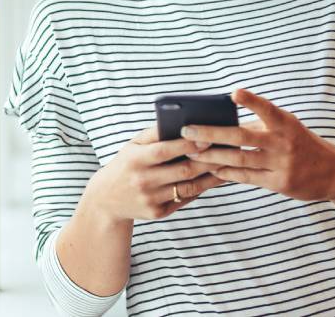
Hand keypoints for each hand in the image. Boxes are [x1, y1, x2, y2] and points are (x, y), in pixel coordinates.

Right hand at [80, 126, 224, 222]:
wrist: (106, 199)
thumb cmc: (126, 164)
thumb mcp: (132, 145)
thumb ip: (155, 133)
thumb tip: (183, 121)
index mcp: (135, 159)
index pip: (165, 151)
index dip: (187, 145)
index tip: (208, 137)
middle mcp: (143, 181)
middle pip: (183, 170)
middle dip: (208, 160)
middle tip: (228, 150)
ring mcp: (151, 199)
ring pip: (189, 187)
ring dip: (211, 177)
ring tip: (227, 165)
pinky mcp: (158, 213)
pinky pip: (185, 199)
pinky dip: (201, 189)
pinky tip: (214, 179)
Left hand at [187, 88, 334, 201]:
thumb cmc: (302, 144)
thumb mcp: (288, 128)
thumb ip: (261, 124)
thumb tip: (223, 122)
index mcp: (286, 124)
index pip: (267, 109)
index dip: (251, 101)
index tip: (234, 93)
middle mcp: (283, 143)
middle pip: (241, 136)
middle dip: (211, 133)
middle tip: (187, 130)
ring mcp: (281, 164)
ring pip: (239, 159)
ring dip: (212, 155)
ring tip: (191, 151)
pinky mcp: (279, 183)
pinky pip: (246, 177)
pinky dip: (226, 172)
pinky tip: (211, 168)